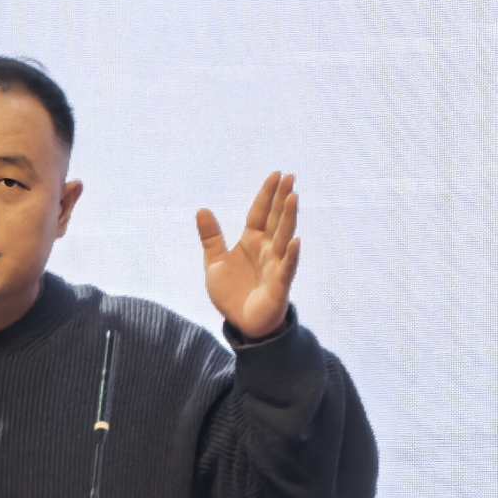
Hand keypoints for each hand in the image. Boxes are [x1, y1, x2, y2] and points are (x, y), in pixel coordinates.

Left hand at [197, 172, 299, 339]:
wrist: (242, 322)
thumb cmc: (233, 291)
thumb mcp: (215, 262)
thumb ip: (211, 238)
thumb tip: (202, 209)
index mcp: (251, 242)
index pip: (260, 213)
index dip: (267, 195)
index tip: (276, 174)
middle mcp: (267, 249)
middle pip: (275, 220)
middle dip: (282, 199)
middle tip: (290, 177)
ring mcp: (275, 265)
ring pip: (284, 238)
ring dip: (288, 219)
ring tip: (294, 198)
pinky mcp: (279, 284)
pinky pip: (286, 268)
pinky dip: (291, 256)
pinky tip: (296, 242)